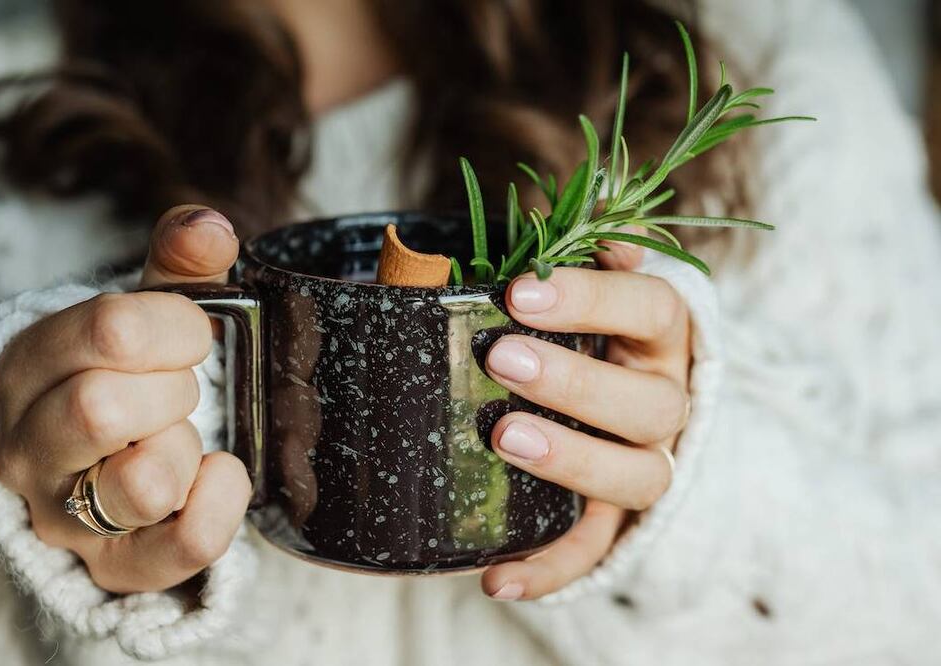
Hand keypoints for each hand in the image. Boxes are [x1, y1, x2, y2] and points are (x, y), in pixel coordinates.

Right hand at [0, 205, 249, 592]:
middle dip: (173, 389)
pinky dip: (221, 504)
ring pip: (141, 483)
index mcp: (28, 366)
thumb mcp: (145, 316)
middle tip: (181, 390)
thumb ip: (178, 267)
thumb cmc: (127, 379)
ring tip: (181, 438)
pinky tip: (220, 474)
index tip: (192, 334)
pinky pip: (182, 546)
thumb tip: (210, 227)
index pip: (108, 331)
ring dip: (185, 449)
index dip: (175, 326)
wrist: (106, 469)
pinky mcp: (113, 568)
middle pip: (102, 407)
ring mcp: (64, 516)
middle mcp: (27, 447)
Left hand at [481, 244, 690, 599]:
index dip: (593, 298)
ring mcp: (649, 465)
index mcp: (664, 336)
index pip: (651, 307)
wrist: (628, 406)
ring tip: (504, 438)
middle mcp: (669, 402)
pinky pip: (596, 552)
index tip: (521, 289)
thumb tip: (584, 224)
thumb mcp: (587, 288)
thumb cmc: (592, 331)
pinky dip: (551, 570)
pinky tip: (498, 579)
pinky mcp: (618, 521)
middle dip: (575, 381)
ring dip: (572, 461)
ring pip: (636, 477)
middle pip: (648, 403)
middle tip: (502, 358)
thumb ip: (579, 258)